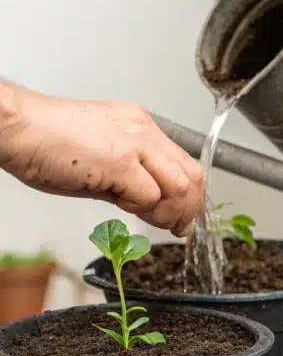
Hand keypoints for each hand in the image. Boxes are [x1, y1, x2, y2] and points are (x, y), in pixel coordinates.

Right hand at [0, 82, 203, 236]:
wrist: (15, 128)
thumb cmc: (44, 143)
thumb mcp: (98, 161)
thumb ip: (127, 180)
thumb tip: (145, 204)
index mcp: (140, 126)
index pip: (184, 164)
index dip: (190, 196)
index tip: (183, 219)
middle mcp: (143, 130)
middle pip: (192, 175)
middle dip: (188, 209)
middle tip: (176, 229)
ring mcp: (135, 144)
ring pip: (180, 187)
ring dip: (166, 212)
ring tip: (142, 215)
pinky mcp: (121, 160)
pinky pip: (150, 195)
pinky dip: (141, 208)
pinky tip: (119, 204)